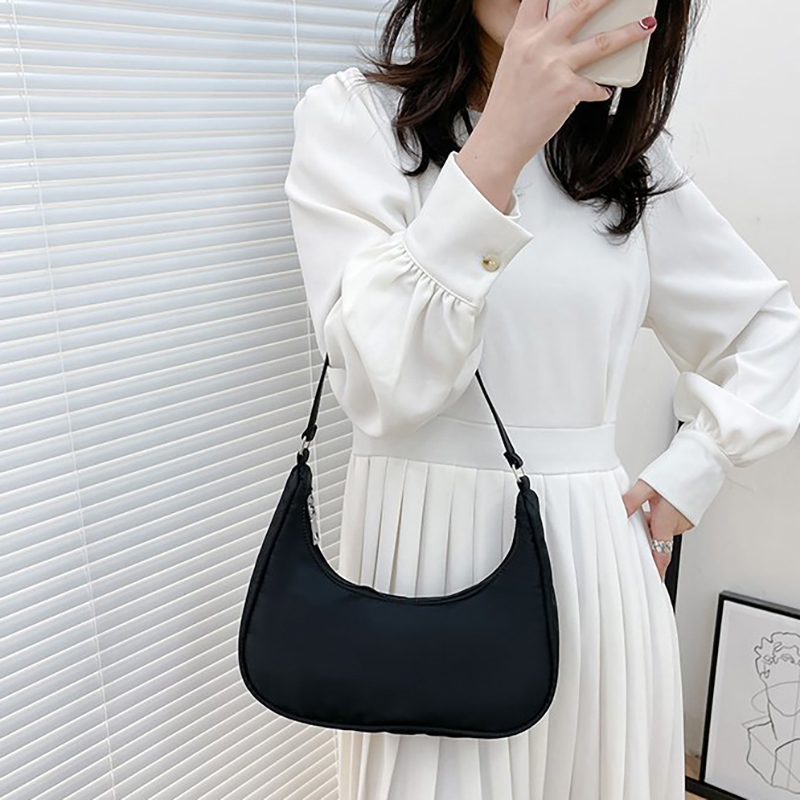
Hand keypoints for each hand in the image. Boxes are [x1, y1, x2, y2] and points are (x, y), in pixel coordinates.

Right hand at [481, 0, 657, 169]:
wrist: (499, 140)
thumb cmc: (507, 107)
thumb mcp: (515, 64)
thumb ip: (537, 44)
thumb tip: (568, 38)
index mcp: (521, 36)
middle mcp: (538, 45)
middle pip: (580, 6)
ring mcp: (554, 67)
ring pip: (602, 42)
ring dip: (629, 32)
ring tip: (647, 25)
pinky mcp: (567, 91)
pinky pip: (596, 86)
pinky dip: (601, 90)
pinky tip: (602, 92)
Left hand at [622, 479, 693, 581]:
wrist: (703, 458)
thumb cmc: (679, 469)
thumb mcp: (647, 484)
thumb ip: (631, 501)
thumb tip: (618, 512)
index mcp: (666, 521)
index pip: (659, 555)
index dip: (656, 571)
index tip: (653, 583)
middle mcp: (678, 524)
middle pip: (658, 541)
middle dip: (646, 539)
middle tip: (633, 535)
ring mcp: (686, 519)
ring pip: (664, 530)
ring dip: (652, 526)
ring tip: (643, 512)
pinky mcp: (689, 512)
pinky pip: (671, 522)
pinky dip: (661, 519)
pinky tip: (654, 505)